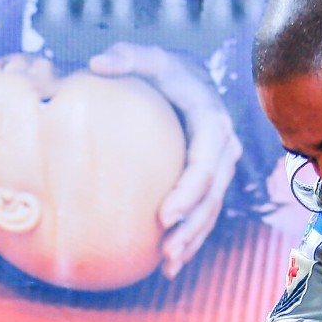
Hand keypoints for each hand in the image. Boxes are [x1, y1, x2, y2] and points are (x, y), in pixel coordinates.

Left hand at [88, 42, 239, 276]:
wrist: (192, 80)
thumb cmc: (166, 71)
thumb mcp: (151, 58)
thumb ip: (128, 56)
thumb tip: (96, 63)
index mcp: (213, 123)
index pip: (205, 166)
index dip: (188, 194)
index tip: (162, 216)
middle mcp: (224, 150)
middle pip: (211, 197)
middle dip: (191, 227)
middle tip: (165, 250)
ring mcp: (220, 169)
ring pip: (211, 212)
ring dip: (192, 240)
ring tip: (168, 264)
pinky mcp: (210, 183)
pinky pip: (204, 214)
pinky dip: (190, 239)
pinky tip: (169, 264)